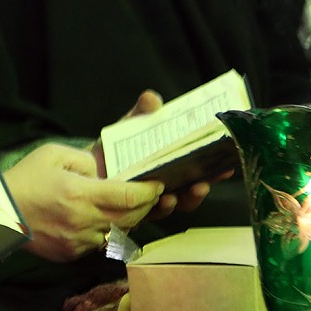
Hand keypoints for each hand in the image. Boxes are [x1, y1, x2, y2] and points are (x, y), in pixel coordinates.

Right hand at [6, 143, 162, 261]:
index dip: (149, 191)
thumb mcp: (53, 155)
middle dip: (145, 205)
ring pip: (118, 233)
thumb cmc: (24, 179)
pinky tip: (100, 220)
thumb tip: (103, 172)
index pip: (131, 197)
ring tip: (125, 207)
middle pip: (132, 217)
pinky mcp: (71, 254)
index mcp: (80, 194)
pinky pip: (99, 244)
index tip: (156, 184)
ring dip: (127, 220)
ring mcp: (78, 241)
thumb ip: (85, 160)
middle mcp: (83, 221)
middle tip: (148, 195)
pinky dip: (105, 232)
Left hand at [91, 89, 225, 220]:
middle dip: (203, 185)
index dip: (215, 169)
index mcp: (171, 165)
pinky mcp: (132, 210)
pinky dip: (158, 207)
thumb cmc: (112, 148)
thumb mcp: (129, 127)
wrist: (83, 168)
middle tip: (209, 179)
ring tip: (187, 190)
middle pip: (192, 188)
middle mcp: (166, 184)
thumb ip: (141, 114)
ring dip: (185, 199)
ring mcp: (150, 199)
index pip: (199, 168)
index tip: (227, 165)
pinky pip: (149, 213)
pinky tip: (162, 199)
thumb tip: (152, 98)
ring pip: (176, 203)